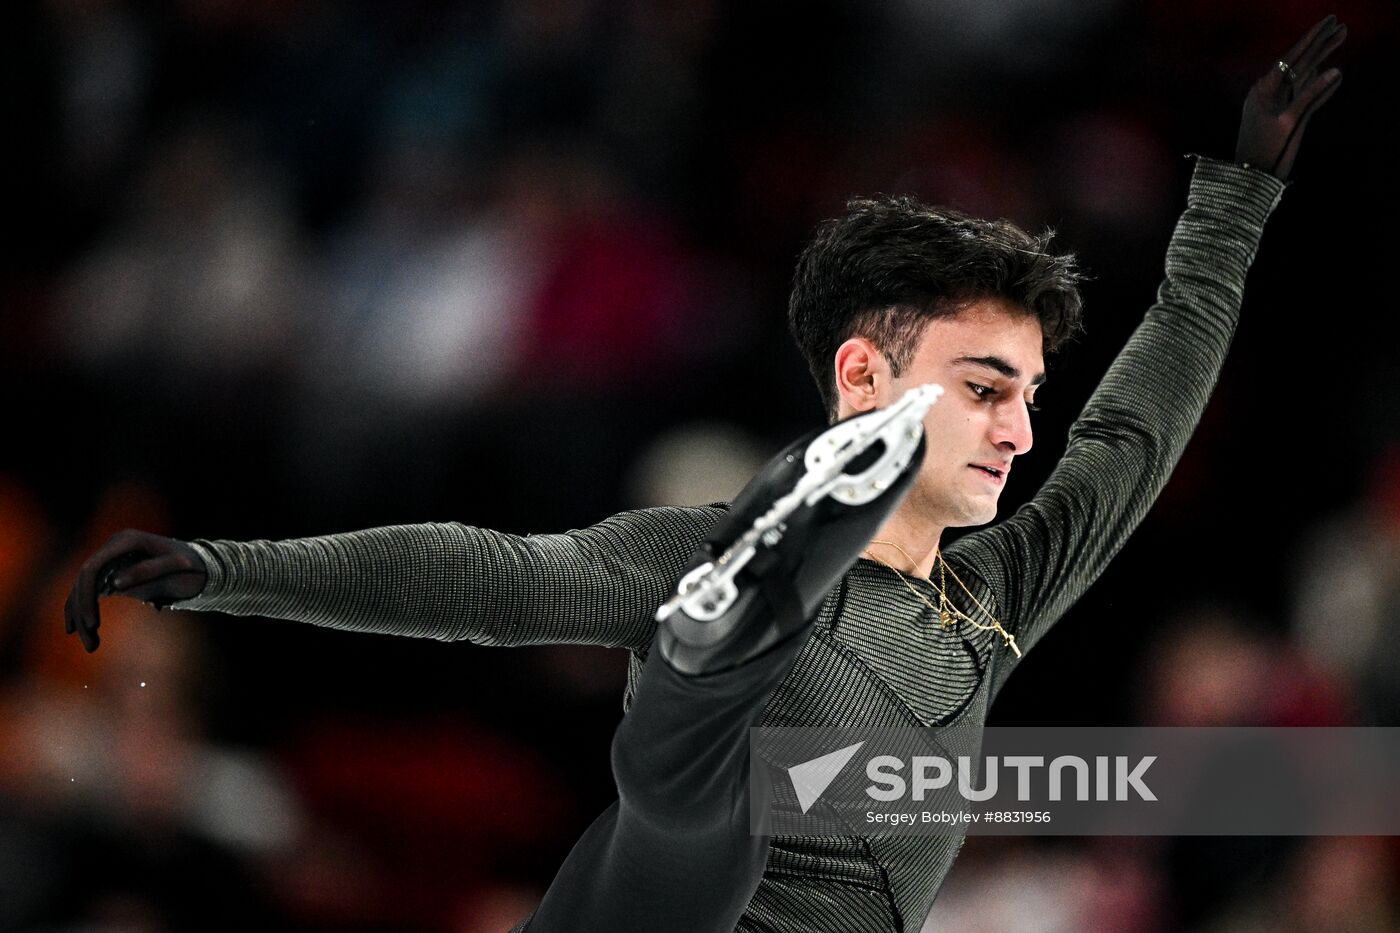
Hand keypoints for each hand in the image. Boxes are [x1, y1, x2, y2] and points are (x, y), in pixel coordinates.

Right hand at [64, 529, 207, 652]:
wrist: (201, 566)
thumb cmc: (192, 566)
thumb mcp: (177, 567)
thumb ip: (148, 571)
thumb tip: (114, 583)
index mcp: (126, 541)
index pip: (92, 568)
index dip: (86, 596)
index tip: (94, 624)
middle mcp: (113, 548)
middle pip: (84, 580)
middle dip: (82, 612)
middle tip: (91, 645)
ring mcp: (111, 560)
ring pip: (84, 588)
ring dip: (82, 617)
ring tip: (91, 647)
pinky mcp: (112, 574)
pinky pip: (90, 592)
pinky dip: (83, 610)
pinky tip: (79, 631)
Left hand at [1235, 15, 1345, 180]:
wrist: (1249, 177)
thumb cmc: (1265, 152)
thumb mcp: (1290, 121)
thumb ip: (1311, 95)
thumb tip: (1335, 71)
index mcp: (1263, 90)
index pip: (1291, 58)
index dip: (1311, 39)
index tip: (1327, 23)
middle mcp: (1266, 93)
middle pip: (1296, 63)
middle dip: (1319, 44)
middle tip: (1339, 25)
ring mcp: (1272, 105)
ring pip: (1299, 77)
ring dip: (1319, 58)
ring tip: (1338, 39)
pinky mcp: (1278, 116)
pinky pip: (1298, 94)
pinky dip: (1314, 83)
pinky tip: (1325, 73)